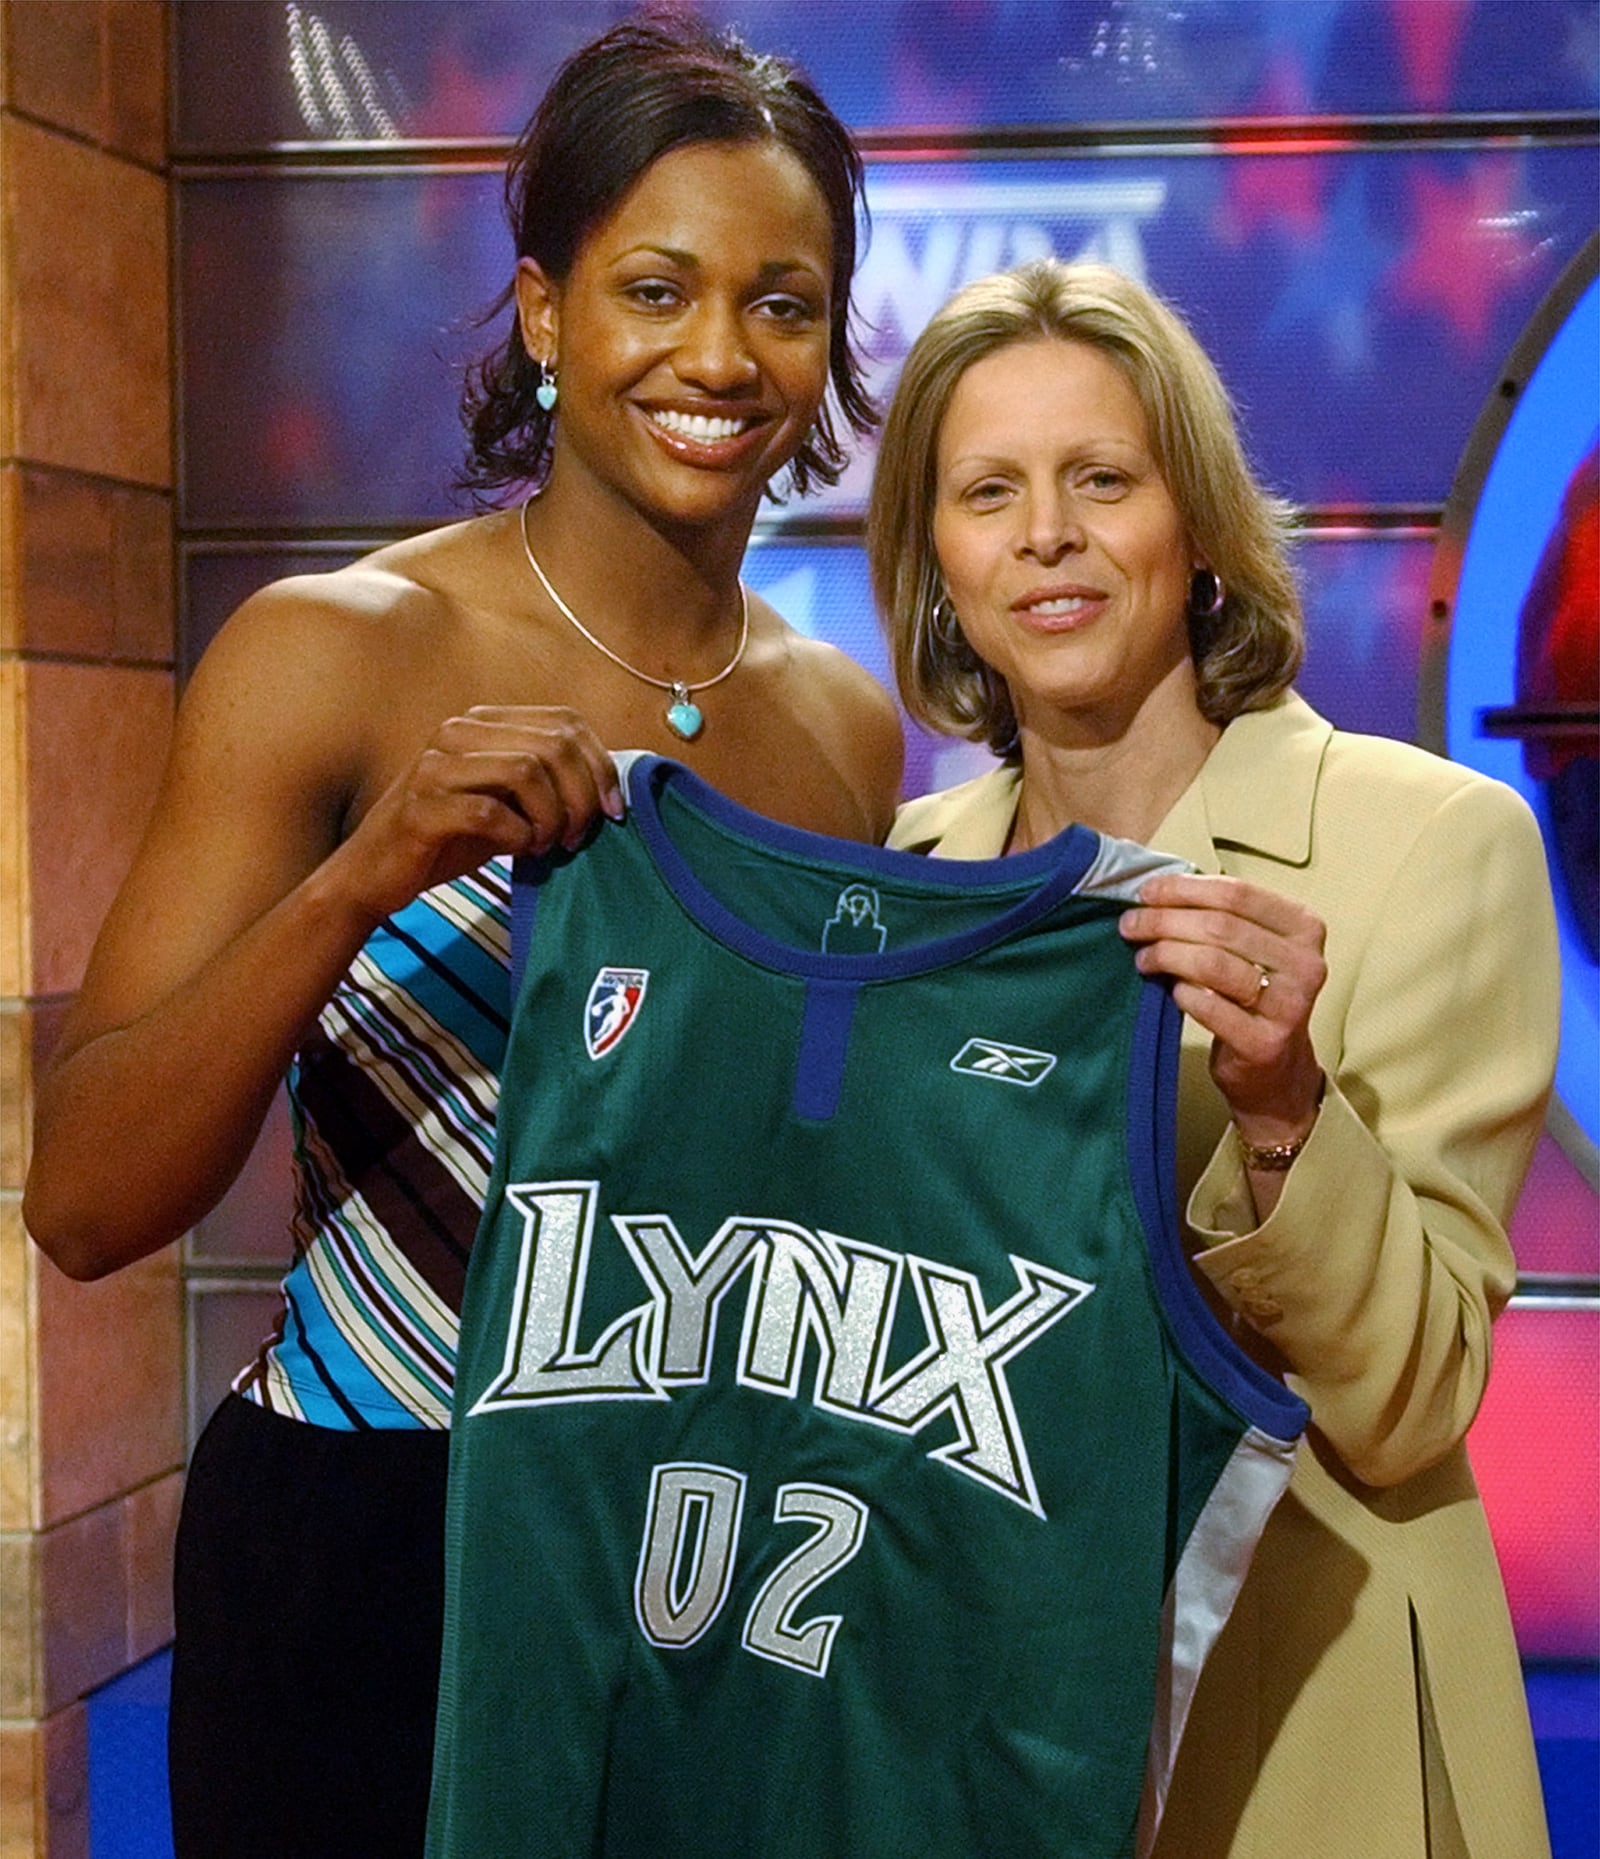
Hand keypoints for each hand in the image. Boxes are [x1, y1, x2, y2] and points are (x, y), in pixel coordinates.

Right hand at [331, 706, 622, 924]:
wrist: (374, 874)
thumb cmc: (446, 839)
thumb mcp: (505, 803)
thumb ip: (546, 784)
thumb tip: (608, 788)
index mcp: (482, 723)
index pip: (565, 722)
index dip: (601, 764)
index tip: (613, 810)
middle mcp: (457, 732)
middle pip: (554, 745)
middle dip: (581, 796)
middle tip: (576, 836)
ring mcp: (435, 766)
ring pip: (527, 771)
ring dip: (552, 816)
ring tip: (547, 845)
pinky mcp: (421, 807)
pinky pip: (491, 812)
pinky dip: (518, 836)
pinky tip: (518, 851)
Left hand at [1119, 872, 1326, 1146]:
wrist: (1276, 1069)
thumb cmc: (1253, 997)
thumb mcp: (1251, 949)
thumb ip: (1220, 918)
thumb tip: (1155, 892)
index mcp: (1304, 928)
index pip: (1238, 894)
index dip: (1184, 889)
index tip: (1146, 892)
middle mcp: (1305, 964)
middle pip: (1220, 926)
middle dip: (1164, 921)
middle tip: (1131, 925)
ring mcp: (1289, 1005)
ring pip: (1212, 963)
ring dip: (1166, 954)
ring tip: (1143, 957)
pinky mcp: (1265, 1042)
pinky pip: (1207, 1006)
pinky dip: (1180, 992)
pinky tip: (1169, 989)